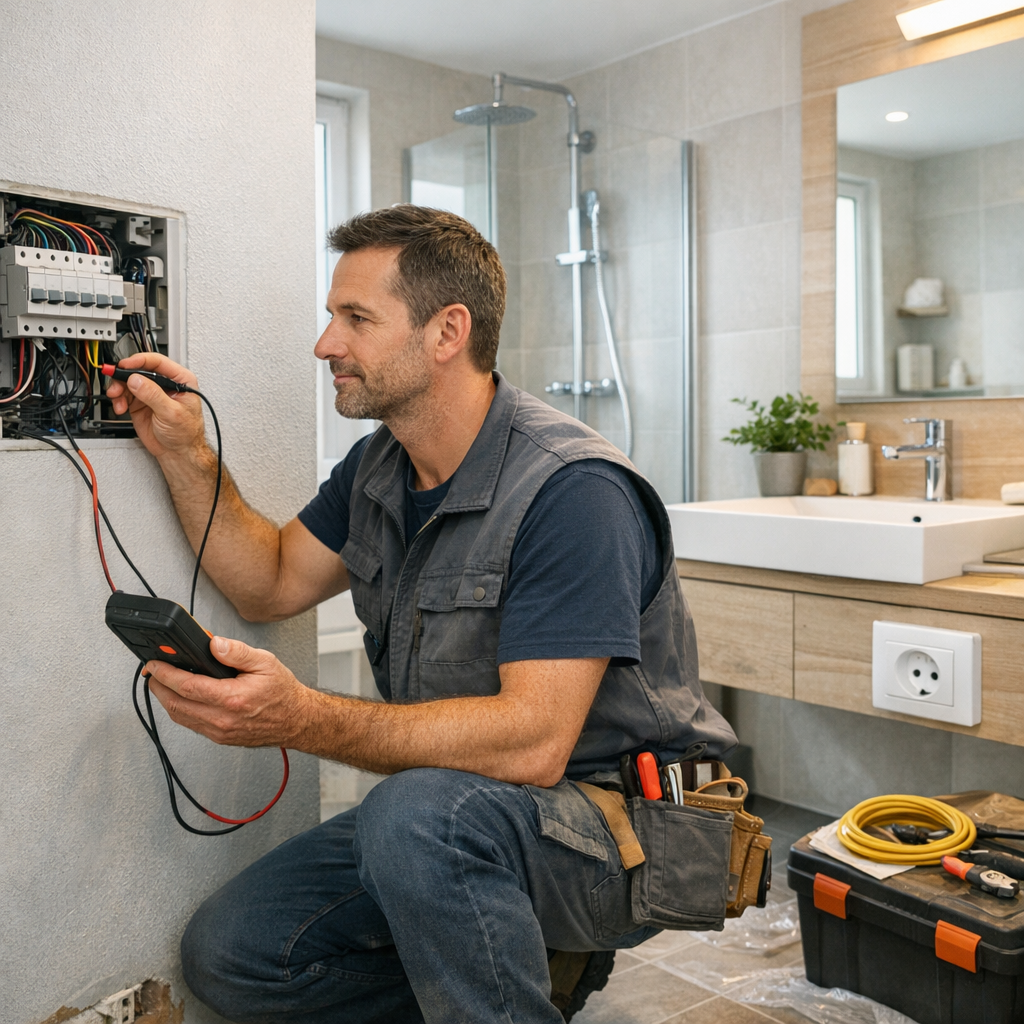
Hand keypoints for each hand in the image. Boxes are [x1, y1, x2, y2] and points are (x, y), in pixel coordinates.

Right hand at [104, 353, 205, 459]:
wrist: (178, 452)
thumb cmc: (185, 434)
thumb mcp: (171, 413)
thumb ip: (153, 395)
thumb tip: (136, 380)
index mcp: (180, 380)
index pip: (157, 362)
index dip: (139, 361)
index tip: (125, 365)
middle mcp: (164, 383)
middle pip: (139, 370)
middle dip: (124, 376)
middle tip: (115, 383)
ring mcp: (150, 393)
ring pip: (128, 381)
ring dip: (119, 388)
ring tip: (117, 399)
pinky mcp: (139, 403)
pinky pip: (123, 394)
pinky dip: (118, 399)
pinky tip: (120, 407)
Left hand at [145, 637, 314, 747]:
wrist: (296, 720)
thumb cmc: (283, 693)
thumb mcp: (265, 662)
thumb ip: (237, 652)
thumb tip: (214, 643)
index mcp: (232, 699)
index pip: (187, 686)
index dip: (166, 673)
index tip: (155, 663)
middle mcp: (223, 719)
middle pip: (175, 704)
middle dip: (157, 686)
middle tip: (152, 672)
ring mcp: (219, 731)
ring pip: (179, 717)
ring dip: (165, 699)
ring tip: (161, 683)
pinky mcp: (219, 737)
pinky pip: (191, 724)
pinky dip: (180, 710)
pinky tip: (181, 698)